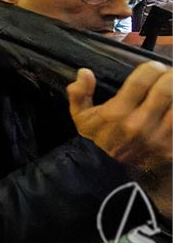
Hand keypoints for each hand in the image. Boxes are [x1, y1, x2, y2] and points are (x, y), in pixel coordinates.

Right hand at [68, 62, 171, 213]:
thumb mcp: (80, 118)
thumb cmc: (100, 139)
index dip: (150, 69)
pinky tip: (172, 105)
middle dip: (169, 76)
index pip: (141, 82)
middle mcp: (140, 125)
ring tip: (171, 87)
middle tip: (167, 74)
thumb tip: (84, 73)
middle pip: (165, 90)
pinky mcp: (172, 147)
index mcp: (117, 114)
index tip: (152, 67)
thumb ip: (78, 94)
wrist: (114, 175)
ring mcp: (159, 137)